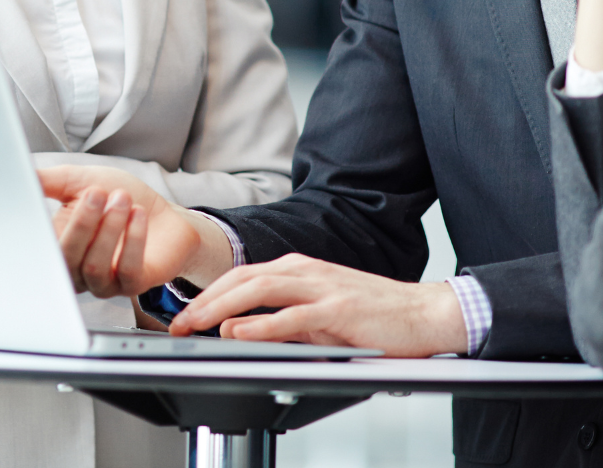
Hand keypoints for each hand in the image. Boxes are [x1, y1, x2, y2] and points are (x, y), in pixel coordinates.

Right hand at [38, 166, 227, 297]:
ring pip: (95, 267)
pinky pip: (126, 271)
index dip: (40, 232)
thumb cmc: (119, 198)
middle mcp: (76, 271)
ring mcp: (104, 283)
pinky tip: (138, 215)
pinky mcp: (134, 285)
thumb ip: (48, 181)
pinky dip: (132, 240)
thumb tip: (20, 174)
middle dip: (82, 223)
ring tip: (122, 199)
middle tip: (97, 192)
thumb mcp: (80, 181)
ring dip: (109, 229)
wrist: (164, 213)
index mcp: (58, 247)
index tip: (48, 201)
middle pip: (67, 259)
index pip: (40, 250)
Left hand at [168, 254, 467, 357]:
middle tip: (178, 323)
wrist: (423, 313)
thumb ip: (280, 320)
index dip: (207, 294)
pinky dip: (263, 324)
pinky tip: (242, 333)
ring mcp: (322, 287)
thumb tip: (239, 329)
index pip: (241, 276)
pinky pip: (294, 315)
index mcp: (298, 269)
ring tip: (198, 325)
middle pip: (242, 279)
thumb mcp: (318, 318)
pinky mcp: (339, 309)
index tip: (183, 315)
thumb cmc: (373, 317)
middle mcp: (305, 270)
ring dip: (223, 307)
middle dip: (204, 301)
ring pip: (261, 289)